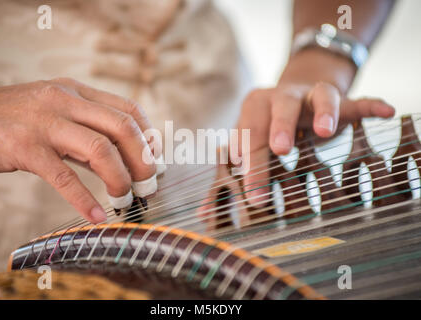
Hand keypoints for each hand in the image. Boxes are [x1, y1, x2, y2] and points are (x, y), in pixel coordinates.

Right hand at [0, 78, 158, 222]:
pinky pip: (64, 177)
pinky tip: (97, 217)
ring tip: (125, 199)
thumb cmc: (12, 119)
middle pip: (122, 127)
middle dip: (143, 160)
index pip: (129, 108)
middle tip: (148, 185)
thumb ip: (85, 132)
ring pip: (99, 149)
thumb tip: (120, 160)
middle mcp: (65, 101)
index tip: (155, 159)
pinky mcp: (25, 148)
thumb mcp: (54, 114)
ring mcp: (45, 123)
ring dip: (120, 178)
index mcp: (76, 92)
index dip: (150, 136)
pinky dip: (85, 200)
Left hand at [197, 80, 394, 219]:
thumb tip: (204, 216)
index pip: (248, 133)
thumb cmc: (264, 129)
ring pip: (319, 96)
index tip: (252, 194)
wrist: (292, 96)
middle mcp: (281, 96)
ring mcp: (311, 96)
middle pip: (278, 109)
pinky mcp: (339, 100)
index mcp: (254, 107)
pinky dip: (369, 105)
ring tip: (324, 131)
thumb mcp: (246, 148)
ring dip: (322, 111)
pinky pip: (356, 100)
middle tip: (279, 152)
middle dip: (278, 130)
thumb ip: (227, 179)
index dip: (248, 160)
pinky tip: (385, 112)